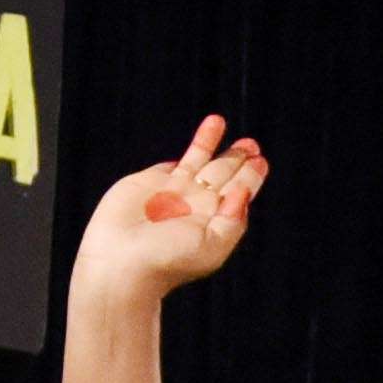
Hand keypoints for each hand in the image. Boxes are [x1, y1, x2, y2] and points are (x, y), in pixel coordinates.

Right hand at [73, 115, 265, 304]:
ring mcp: (173, 192)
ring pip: (196, 161)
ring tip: (218, 121)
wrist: (122, 261)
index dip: (250, 176)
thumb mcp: (213, 245)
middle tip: (252, 144)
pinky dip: (183, 154)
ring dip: (209, 142)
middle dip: (237, 158)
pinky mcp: (148, 181)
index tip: (260, 161)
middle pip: (222, 174)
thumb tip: (244, 192)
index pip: (238, 192)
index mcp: (216, 221)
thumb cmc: (168, 260)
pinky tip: (197, 144)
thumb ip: (232, 219)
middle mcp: (197, 206)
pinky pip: (171, 164)